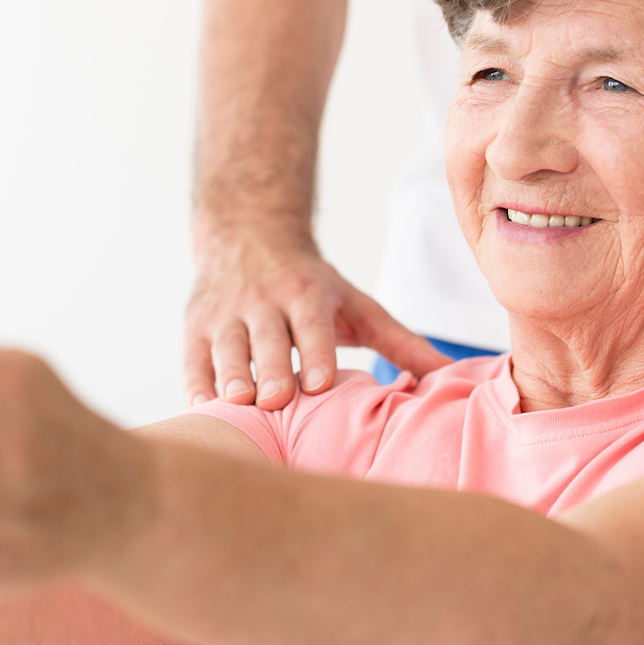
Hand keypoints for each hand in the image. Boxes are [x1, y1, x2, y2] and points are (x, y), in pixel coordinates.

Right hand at [185, 241, 449, 409]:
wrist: (247, 235)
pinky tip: (203, 409)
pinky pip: (192, 359)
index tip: (318, 385)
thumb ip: (400, 344)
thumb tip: (451, 378)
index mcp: (306, 293)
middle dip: (268, 369)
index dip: (313, 353)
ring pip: (224, 348)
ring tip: (236, 404)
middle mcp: (262, 300)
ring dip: (229, 376)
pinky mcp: (194, 328)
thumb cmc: (312, 286)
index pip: (310, 326)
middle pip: (264, 340)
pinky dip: (196, 384)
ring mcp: (224, 314)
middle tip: (275, 400)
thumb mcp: (356, 305)